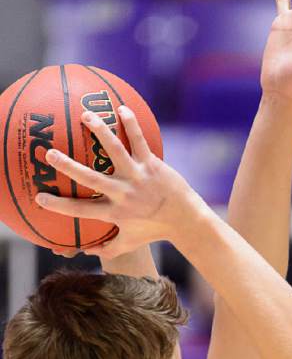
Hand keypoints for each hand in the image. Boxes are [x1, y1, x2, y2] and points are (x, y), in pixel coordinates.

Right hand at [36, 107, 205, 258]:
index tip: (39, 197)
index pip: (81, 210)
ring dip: (100, 132)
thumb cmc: (155, 231)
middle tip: (49, 154)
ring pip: (116, 151)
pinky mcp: (152, 164)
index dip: (59, 206)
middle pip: (91, 179)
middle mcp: (124, 194)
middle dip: (69, 167)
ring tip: (85, 116)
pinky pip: (139, 140)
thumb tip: (85, 250)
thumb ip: (108, 247)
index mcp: (115, 213)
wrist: (185, 220)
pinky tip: (121, 108)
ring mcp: (138, 177)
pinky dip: (131, 124)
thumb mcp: (130, 243)